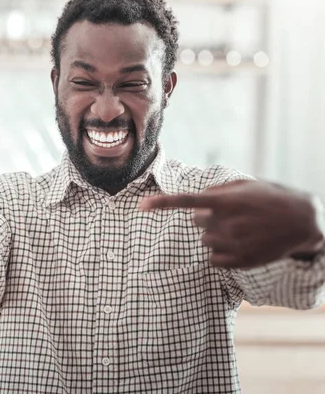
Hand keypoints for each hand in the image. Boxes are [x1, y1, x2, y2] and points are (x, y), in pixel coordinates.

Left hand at [139, 180, 324, 268]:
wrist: (305, 223)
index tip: (141, 205)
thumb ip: (219, 190)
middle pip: (196, 222)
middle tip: (233, 215)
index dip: (162, 204)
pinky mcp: (239, 261)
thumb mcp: (248, 186)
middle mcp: (226, 223)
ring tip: (242, 230)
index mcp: (226, 201)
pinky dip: (222, 253)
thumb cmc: (273, 199)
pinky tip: (241, 245)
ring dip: (217, 235)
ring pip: (204, 241)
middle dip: (208, 218)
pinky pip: (213, 259)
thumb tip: (199, 198)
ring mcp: (232, 244)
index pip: (186, 202)